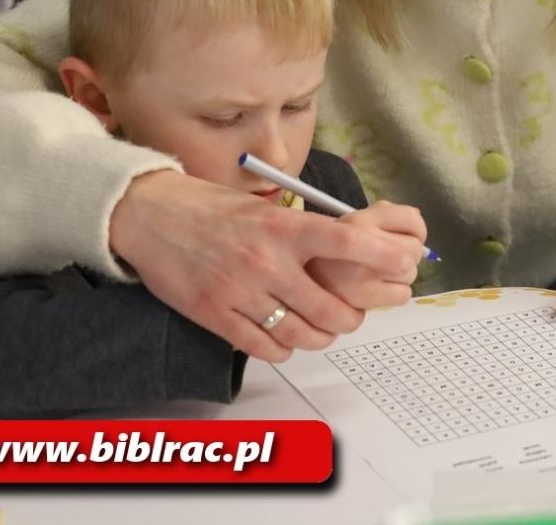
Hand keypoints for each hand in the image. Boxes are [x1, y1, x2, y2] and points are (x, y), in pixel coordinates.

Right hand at [109, 170, 419, 362]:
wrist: (151, 217)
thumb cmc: (212, 210)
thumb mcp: (266, 208)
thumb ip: (304, 232)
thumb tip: (354, 250)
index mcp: (283, 227)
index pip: (347, 242)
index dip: (382, 257)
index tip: (403, 265)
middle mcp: (267, 261)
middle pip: (331, 308)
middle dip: (352, 317)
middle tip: (352, 313)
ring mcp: (241, 292)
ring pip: (303, 335)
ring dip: (322, 337)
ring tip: (323, 329)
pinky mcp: (216, 316)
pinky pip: (266, 348)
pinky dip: (284, 348)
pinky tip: (285, 337)